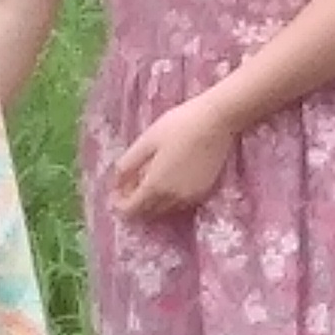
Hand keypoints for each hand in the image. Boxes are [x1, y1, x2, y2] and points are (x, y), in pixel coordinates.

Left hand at [107, 95, 242, 219]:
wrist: (217, 120)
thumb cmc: (179, 125)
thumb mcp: (146, 141)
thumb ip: (128, 165)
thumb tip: (116, 184)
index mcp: (155, 186)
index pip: (130, 210)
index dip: (119, 204)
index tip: (116, 191)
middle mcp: (173, 198)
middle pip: (147, 213)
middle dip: (134, 203)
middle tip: (130, 183)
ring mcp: (191, 197)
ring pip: (164, 210)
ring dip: (152, 202)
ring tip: (149, 179)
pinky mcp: (204, 192)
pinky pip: (179, 203)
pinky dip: (168, 198)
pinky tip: (169, 178)